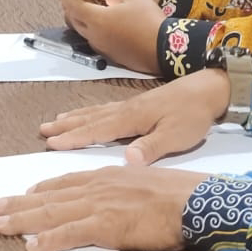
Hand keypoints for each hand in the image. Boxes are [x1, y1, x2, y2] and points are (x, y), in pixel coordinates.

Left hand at [0, 167, 205, 250]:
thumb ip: (122, 191)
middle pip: (51, 195)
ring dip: (23, 220)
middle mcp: (98, 186)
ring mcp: (100, 204)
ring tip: (0, 226)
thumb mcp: (144, 184)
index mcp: (107, 176)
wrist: (195, 200)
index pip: (66, 182)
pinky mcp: (107, 225)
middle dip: (21, 202)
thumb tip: (114, 201)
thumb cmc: (179, 194)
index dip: (42, 189)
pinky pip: (70, 233)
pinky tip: (31, 247)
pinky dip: (48, 240)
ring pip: (52, 212)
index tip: (24, 193)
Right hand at [39, 68, 229, 164]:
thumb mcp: (176, 135)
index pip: (97, 130)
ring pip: (95, 112)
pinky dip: (89, 112)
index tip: (51, 142)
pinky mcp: (139, 105)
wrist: (209, 89)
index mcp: (132, 119)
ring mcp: (131, 106)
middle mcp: (126, 110)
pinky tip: (87, 115)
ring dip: (74, 118)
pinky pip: (105, 109)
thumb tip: (127, 161)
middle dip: (66, 126)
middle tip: (42, 130)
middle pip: (89, 119)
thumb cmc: (193, 115)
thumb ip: (151, 148)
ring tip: (55, 121)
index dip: (74, 137)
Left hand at [59, 0, 165, 74]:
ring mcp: (100, 47)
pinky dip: (93, 28)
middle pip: (72, 19)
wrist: (164, 49)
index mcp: (96, 19)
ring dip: (82, 18)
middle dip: (72, 5)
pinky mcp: (109, 55)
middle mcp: (93, 35)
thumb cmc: (148, 20)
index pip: (71, 5)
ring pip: (81, 30)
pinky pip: (93, 39)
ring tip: (94, 6)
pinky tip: (107, 21)